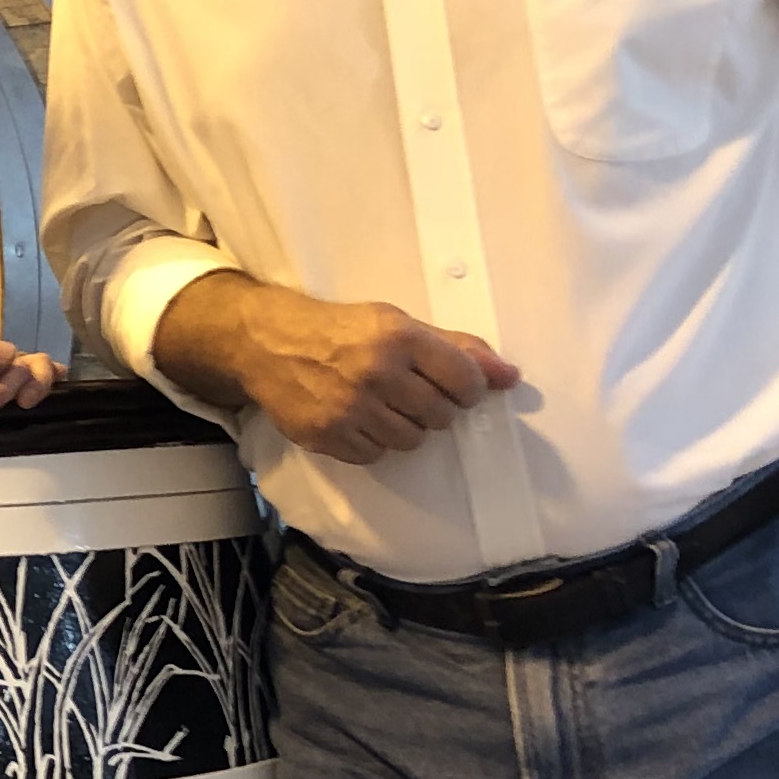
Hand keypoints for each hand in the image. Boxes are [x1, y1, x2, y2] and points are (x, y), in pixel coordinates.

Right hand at [169, 278, 519, 462]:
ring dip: (404, 427)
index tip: (456, 387)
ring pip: (411, 440)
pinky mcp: (328, 435)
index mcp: (399, 337)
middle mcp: (376, 372)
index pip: (465, 380)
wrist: (268, 342)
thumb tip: (510, 376)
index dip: (468, 389)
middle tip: (411, 393)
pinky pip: (375, 454)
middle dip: (434, 408)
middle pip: (441, 416)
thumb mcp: (398, 324)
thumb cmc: (342, 330)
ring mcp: (350, 408)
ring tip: (383, 405)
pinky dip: (373, 441)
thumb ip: (456, 348)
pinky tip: (358, 418)